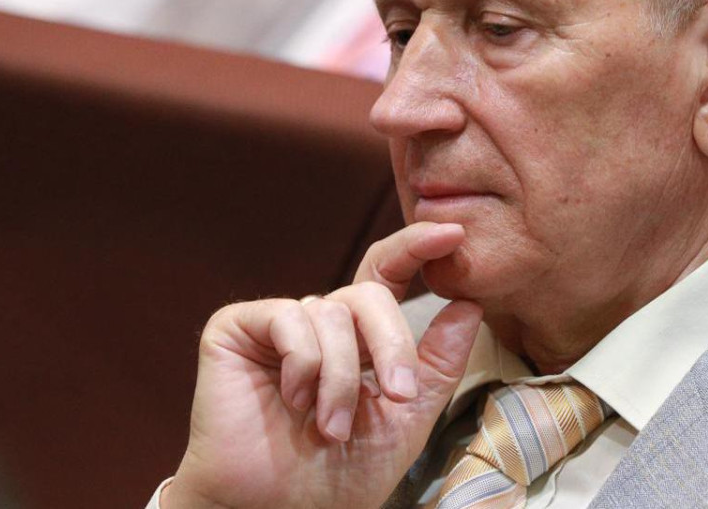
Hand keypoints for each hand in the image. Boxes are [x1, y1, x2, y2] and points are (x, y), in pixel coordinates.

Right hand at [163, 223, 482, 508]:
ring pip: (333, 314)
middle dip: (393, 345)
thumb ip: (439, 362)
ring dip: (341, 379)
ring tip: (330, 427)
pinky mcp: (237, 328)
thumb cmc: (340, 474)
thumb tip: (470, 304)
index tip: (455, 233)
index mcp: (361, 336)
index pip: (390, 273)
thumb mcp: (408, 418)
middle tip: (397, 397)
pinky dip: (303, 363)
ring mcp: (279, 323)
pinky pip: (289, 318)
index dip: (418, 247)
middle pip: (371, 294)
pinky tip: (292, 399)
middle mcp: (322, 321)